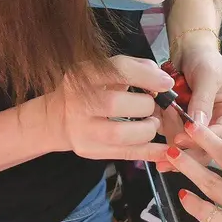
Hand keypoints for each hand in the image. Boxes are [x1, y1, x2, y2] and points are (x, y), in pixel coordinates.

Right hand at [47, 56, 170, 161]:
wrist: (56, 117)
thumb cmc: (87, 90)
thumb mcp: (101, 71)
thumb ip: (131, 68)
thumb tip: (159, 75)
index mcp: (83, 75)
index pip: (118, 70)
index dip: (146, 76)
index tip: (166, 82)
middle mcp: (78, 103)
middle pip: (116, 104)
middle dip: (145, 105)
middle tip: (153, 106)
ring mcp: (82, 130)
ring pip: (120, 134)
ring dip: (147, 129)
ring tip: (151, 123)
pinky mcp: (90, 150)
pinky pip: (126, 153)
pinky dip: (150, 151)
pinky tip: (165, 149)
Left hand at [158, 39, 221, 171]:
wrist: (187, 52)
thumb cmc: (205, 59)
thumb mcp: (207, 75)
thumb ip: (203, 100)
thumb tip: (197, 126)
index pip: (221, 136)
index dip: (201, 140)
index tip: (181, 137)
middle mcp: (218, 127)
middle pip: (204, 150)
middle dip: (182, 146)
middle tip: (163, 145)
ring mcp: (199, 130)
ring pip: (184, 147)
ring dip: (169, 131)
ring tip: (161, 110)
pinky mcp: (182, 128)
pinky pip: (170, 136)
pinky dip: (161, 126)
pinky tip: (157, 112)